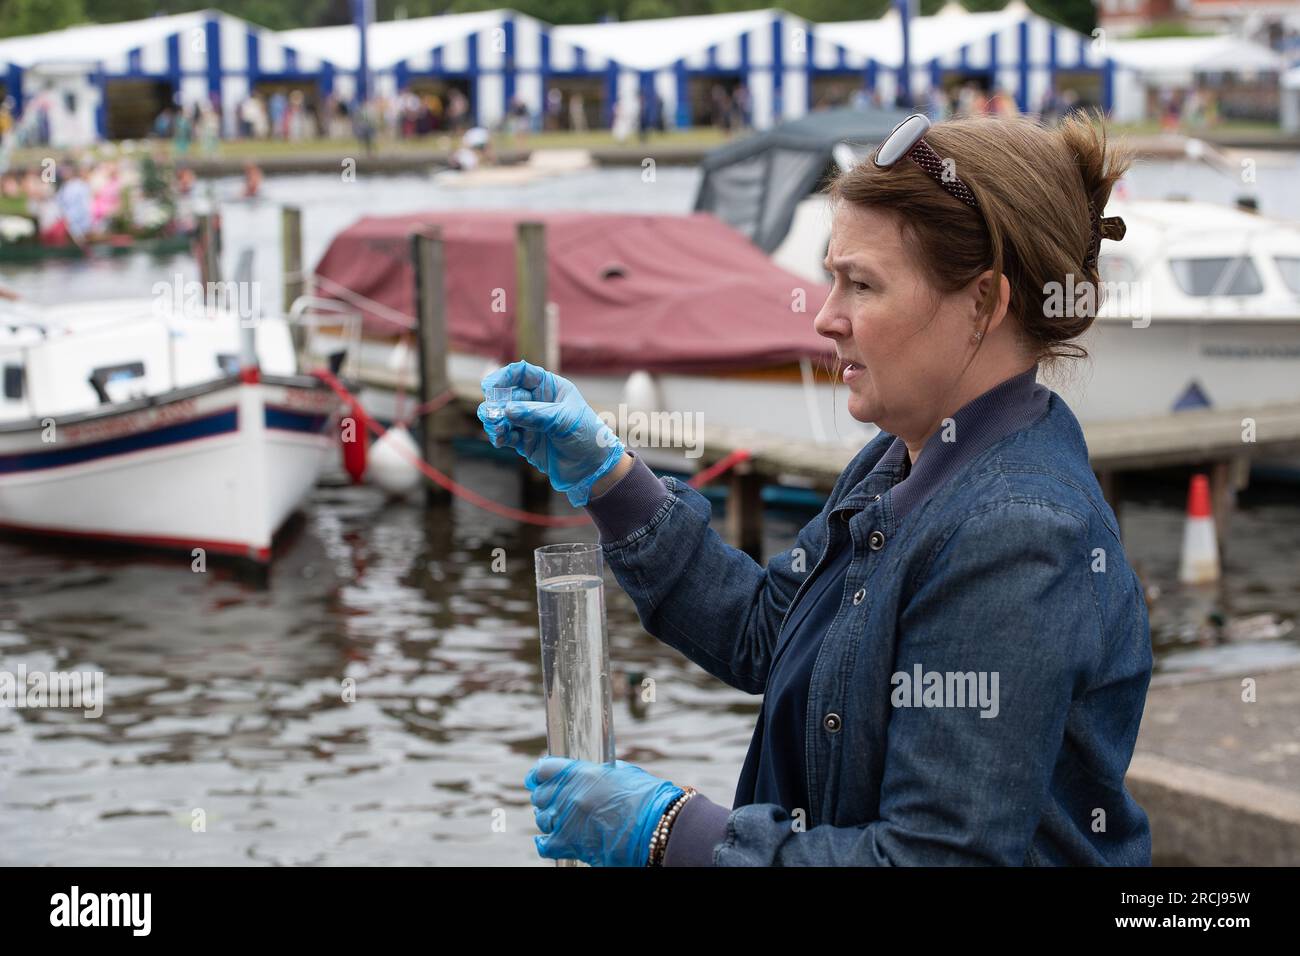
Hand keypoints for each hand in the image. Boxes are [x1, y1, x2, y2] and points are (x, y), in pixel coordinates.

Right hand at [478, 361, 624, 507]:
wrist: (594, 468)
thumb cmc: (587, 436)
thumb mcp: (564, 421)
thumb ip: (536, 414)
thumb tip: (507, 409)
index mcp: (550, 388)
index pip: (522, 374)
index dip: (504, 376)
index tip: (489, 386)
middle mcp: (537, 402)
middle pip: (507, 395)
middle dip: (496, 403)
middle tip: (493, 414)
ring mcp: (530, 422)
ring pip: (502, 415)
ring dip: (494, 420)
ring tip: (497, 429)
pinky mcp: (525, 441)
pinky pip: (505, 434)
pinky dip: (499, 435)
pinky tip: (500, 439)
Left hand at [525, 756, 682, 866]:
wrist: (656, 826)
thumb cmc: (647, 798)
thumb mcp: (622, 774)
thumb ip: (598, 774)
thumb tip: (590, 777)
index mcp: (582, 773)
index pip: (544, 770)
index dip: (540, 774)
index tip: (538, 778)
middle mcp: (570, 795)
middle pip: (541, 795)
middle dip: (547, 797)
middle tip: (556, 801)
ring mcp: (567, 821)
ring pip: (542, 819)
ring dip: (549, 818)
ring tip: (561, 819)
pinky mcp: (570, 844)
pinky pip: (545, 844)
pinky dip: (544, 842)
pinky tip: (547, 839)